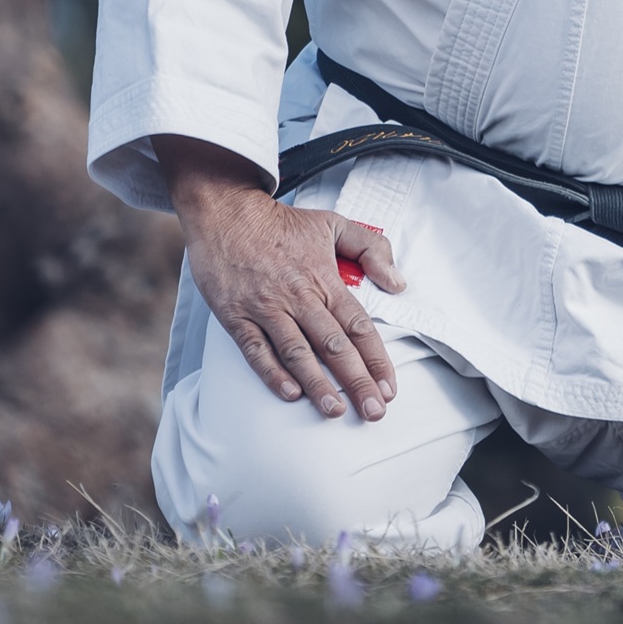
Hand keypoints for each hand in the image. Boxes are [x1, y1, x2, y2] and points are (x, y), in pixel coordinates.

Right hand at [158, 135, 407, 420]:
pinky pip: (255, 350)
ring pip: (297, 352)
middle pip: (334, 345)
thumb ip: (371, 248)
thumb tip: (398, 283)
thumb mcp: (333, 222)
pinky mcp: (235, 315)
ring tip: (335, 411)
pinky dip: (272, 373)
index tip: (389, 388)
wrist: (225, 211)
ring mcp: (266, 308)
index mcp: (325, 279)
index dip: (376, 359)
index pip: (358, 325)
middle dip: (356, 382)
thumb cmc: (281, 222)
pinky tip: (289, 394)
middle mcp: (298, 296)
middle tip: (374, 412)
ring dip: (318, 384)